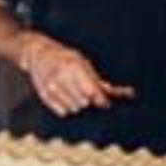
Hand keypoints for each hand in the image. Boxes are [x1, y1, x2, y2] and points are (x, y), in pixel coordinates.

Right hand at [18, 32, 134, 117]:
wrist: (37, 53)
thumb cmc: (64, 57)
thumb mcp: (83, 62)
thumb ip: (99, 81)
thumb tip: (128, 94)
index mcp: (74, 66)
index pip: (93, 93)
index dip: (102, 101)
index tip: (105, 103)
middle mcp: (62, 77)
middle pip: (84, 103)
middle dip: (88, 99)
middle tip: (84, 90)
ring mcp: (51, 87)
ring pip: (74, 109)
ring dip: (77, 103)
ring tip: (72, 91)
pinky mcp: (44, 95)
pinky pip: (63, 112)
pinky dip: (66, 106)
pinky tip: (63, 95)